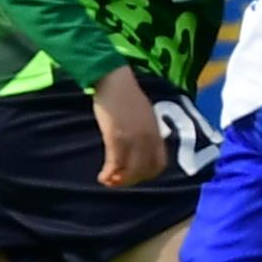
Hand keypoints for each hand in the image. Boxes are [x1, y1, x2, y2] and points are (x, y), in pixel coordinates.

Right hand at [91, 69, 168, 188]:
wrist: (114, 80)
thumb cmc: (126, 95)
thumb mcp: (145, 114)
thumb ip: (147, 131)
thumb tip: (142, 147)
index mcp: (156, 132)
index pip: (159, 163)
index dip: (148, 174)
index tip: (135, 176)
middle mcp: (148, 138)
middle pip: (145, 170)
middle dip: (131, 180)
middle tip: (119, 181)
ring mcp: (133, 138)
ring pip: (130, 170)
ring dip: (119, 181)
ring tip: (108, 181)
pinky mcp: (116, 137)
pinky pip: (115, 163)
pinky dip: (108, 174)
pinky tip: (102, 177)